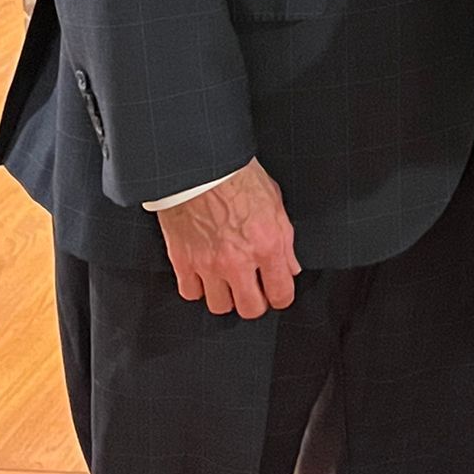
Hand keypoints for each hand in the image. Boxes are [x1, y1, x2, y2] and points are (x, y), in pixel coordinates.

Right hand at [155, 158, 299, 317]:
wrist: (199, 164)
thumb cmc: (237, 175)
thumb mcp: (275, 201)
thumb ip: (285, 240)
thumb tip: (290, 266)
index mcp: (266, 244)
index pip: (280, 294)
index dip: (281, 296)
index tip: (277, 293)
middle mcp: (238, 260)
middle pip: (250, 309)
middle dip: (255, 301)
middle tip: (254, 289)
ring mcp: (209, 264)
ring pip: (219, 306)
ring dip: (226, 296)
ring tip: (228, 280)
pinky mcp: (183, 262)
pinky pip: (191, 293)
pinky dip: (198, 287)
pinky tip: (204, 273)